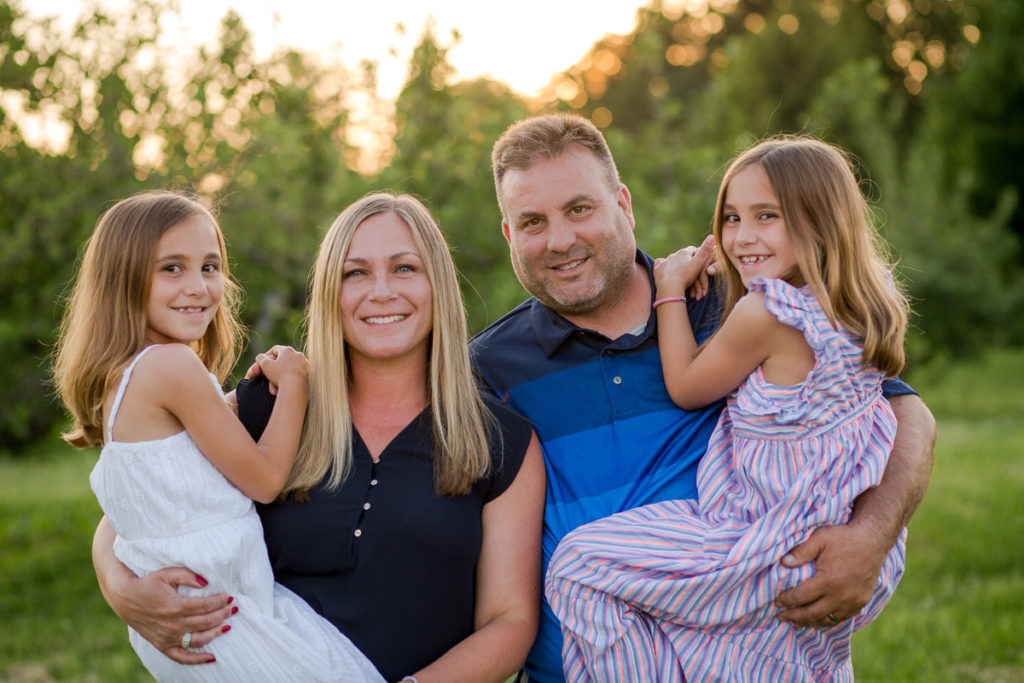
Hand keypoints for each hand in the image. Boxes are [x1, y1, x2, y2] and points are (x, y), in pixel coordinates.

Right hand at [113, 567, 235, 663]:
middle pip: (206, 622)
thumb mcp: (167, 573)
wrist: (125, 598)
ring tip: (228, 625)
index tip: (230, 597)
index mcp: (175, 606)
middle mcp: (173, 624)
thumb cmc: (148, 583)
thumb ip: (188, 575)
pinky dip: (197, 659)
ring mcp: (168, 637)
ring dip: (216, 633)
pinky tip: (212, 657)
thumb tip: (206, 582)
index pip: (206, 605)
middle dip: (223, 614)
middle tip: (234, 609)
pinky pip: (181, 657)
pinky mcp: (162, 645)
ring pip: (198, 640)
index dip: (221, 601)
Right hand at [247, 346, 307, 396]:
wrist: (295, 388)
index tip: (263, 362)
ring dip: (283, 372)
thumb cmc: (279, 375)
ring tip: (277, 380)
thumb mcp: (266, 366)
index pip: (275, 349)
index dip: (267, 355)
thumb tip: (260, 357)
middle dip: (276, 365)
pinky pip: (297, 373)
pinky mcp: (309, 373)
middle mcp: (298, 354)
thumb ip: (261, 359)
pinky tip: (286, 382)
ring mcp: (305, 363)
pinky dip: (291, 377)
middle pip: (284, 358)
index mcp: (288, 350)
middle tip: (270, 371)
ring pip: (291, 366)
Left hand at [654, 235, 715, 299]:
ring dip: (675, 264)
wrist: (670, 287)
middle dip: (685, 260)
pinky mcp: (657, 268)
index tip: (699, 259)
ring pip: (671, 260)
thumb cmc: (686, 276)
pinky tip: (665, 270)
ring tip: (679, 272)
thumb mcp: (699, 264)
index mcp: (684, 252)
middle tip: (689, 268)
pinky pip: (660, 264)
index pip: (692, 250)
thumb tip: (712, 235)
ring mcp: (665, 261)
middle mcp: (674, 254)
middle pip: (681, 255)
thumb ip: (705, 251)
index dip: (696, 254)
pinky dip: (663, 266)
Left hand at [774, 522, 886, 627]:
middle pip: (812, 614)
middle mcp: (840, 595)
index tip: (777, 601)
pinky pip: (842, 617)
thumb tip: (783, 563)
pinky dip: (828, 620)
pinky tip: (819, 618)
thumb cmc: (844, 537)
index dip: (786, 601)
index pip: (800, 597)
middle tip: (781, 617)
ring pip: (827, 620)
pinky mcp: (861, 602)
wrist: (873, 540)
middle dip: (794, 617)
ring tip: (797, 622)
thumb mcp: (820, 538)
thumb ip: (801, 552)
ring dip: (810, 622)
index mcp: (827, 580)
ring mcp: (852, 601)